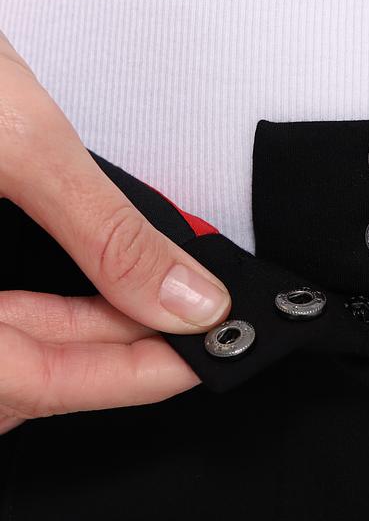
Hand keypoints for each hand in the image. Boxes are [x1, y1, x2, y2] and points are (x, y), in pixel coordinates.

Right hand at [0, 30, 230, 434]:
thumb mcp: (15, 138)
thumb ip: (106, 231)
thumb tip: (185, 297)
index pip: (33, 382)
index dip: (128, 379)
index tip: (197, 359)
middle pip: (25, 374)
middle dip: (117, 353)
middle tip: (190, 327)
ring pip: (13, 352)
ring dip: (90, 333)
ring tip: (160, 302)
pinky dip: (54, 311)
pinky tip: (102, 289)